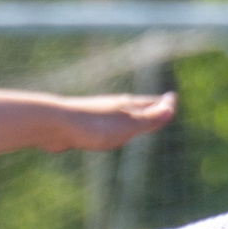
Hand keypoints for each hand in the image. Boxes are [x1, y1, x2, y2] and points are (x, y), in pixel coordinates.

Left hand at [39, 91, 177, 153]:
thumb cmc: (94, 126)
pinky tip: (108, 130)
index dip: (163, 104)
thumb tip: (171, 106)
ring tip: (137, 116)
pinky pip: (106, 124)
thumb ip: (149, 119)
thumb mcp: (128, 125)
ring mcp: (99, 114)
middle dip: (150, 106)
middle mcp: (114, 107)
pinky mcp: (85, 124)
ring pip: (121, 113)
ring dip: (132, 115)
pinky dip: (115, 124)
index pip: (151, 104)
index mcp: (127, 106)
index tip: (172, 98)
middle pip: (137, 106)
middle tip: (161, 104)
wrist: (55, 124)